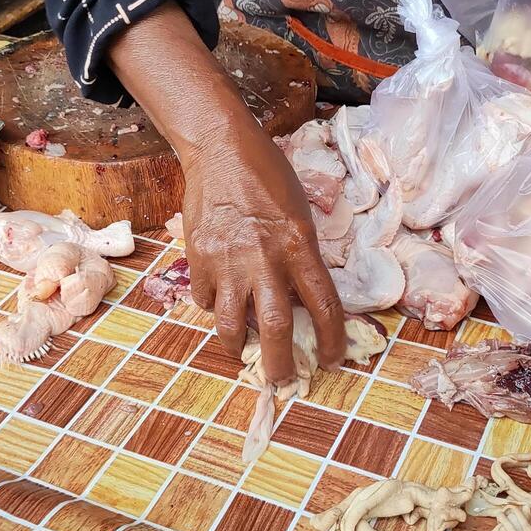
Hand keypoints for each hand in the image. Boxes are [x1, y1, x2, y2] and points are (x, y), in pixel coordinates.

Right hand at [180, 123, 345, 384]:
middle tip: (281, 381)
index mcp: (300, 246)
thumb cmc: (268, 175)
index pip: (324, 305)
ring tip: (244, 352)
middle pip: (278, 327)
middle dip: (280, 363)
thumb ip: (301, 256)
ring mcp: (229, 262)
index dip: (331, 340)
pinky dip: (214, 308)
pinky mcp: (200, 259)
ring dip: (240, 346)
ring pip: (233, 325)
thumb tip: (301, 296)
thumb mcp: (299, 214)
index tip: (330, 360)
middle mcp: (266, 259)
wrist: (221, 150)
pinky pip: (206, 300)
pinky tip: (221, 302)